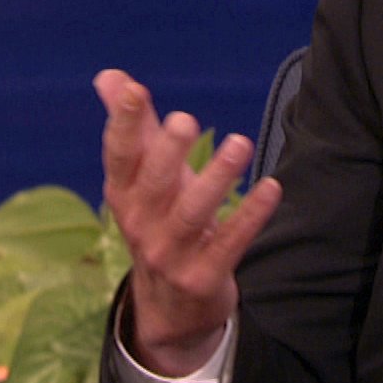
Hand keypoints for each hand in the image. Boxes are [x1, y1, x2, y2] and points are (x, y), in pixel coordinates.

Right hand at [95, 68, 282, 376]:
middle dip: (167, 152)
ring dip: (216, 179)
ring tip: (239, 143)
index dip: (124, 124)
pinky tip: (271, 187)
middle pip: (152, 184)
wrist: (169, 306)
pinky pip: (229, 243)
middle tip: (186, 120)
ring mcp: (169, 254)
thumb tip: (110, 76)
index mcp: (124, 195)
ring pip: (191, 214)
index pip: (119, 156)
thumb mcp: (141, 180)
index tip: (135, 90)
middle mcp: (140, 224)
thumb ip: (133, 128)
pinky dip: (250, 216)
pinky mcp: (202, 276)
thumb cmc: (158, 221)